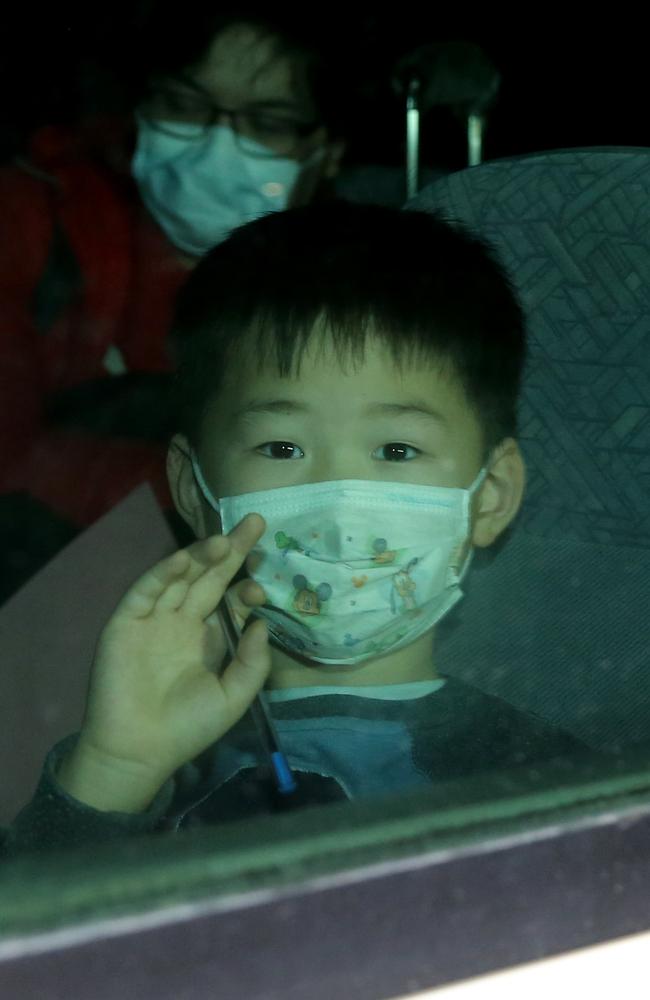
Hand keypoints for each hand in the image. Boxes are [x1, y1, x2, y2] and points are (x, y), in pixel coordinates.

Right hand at [57, 514, 269, 811]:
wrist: (140, 751)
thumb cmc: (188, 727)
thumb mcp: (233, 696)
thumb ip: (252, 661)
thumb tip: (263, 623)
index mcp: (205, 637)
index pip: (227, 598)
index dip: (244, 587)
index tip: (262, 588)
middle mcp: (180, 621)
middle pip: (208, 577)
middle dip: (231, 551)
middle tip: (256, 522)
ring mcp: (152, 619)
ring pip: (179, 576)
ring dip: (200, 555)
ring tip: (224, 540)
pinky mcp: (126, 621)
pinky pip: (146, 590)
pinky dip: (164, 572)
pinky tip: (185, 558)